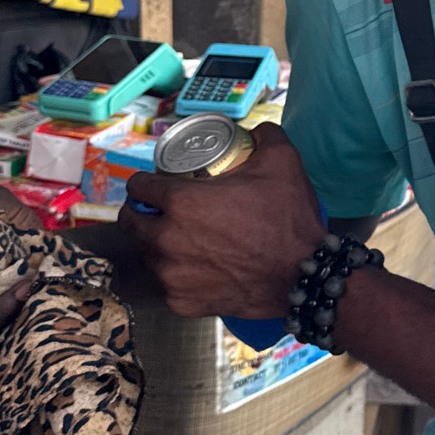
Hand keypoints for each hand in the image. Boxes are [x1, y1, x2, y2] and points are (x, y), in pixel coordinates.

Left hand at [121, 122, 326, 316]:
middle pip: (133, 222)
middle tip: (163, 212)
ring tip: (181, 240)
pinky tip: (196, 270)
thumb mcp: (282, 161)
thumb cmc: (288, 220)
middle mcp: (166, 239)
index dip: (145, 182)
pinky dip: (178, 277)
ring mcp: (171, 274)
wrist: (302, 278)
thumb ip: (265, 135)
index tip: (156, 185)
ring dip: (158, 245)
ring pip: (147, 255)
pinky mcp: (181, 302)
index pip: (138, 187)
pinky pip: (167, 285)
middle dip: (143, 213)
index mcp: (180, 202)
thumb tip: (255, 132)